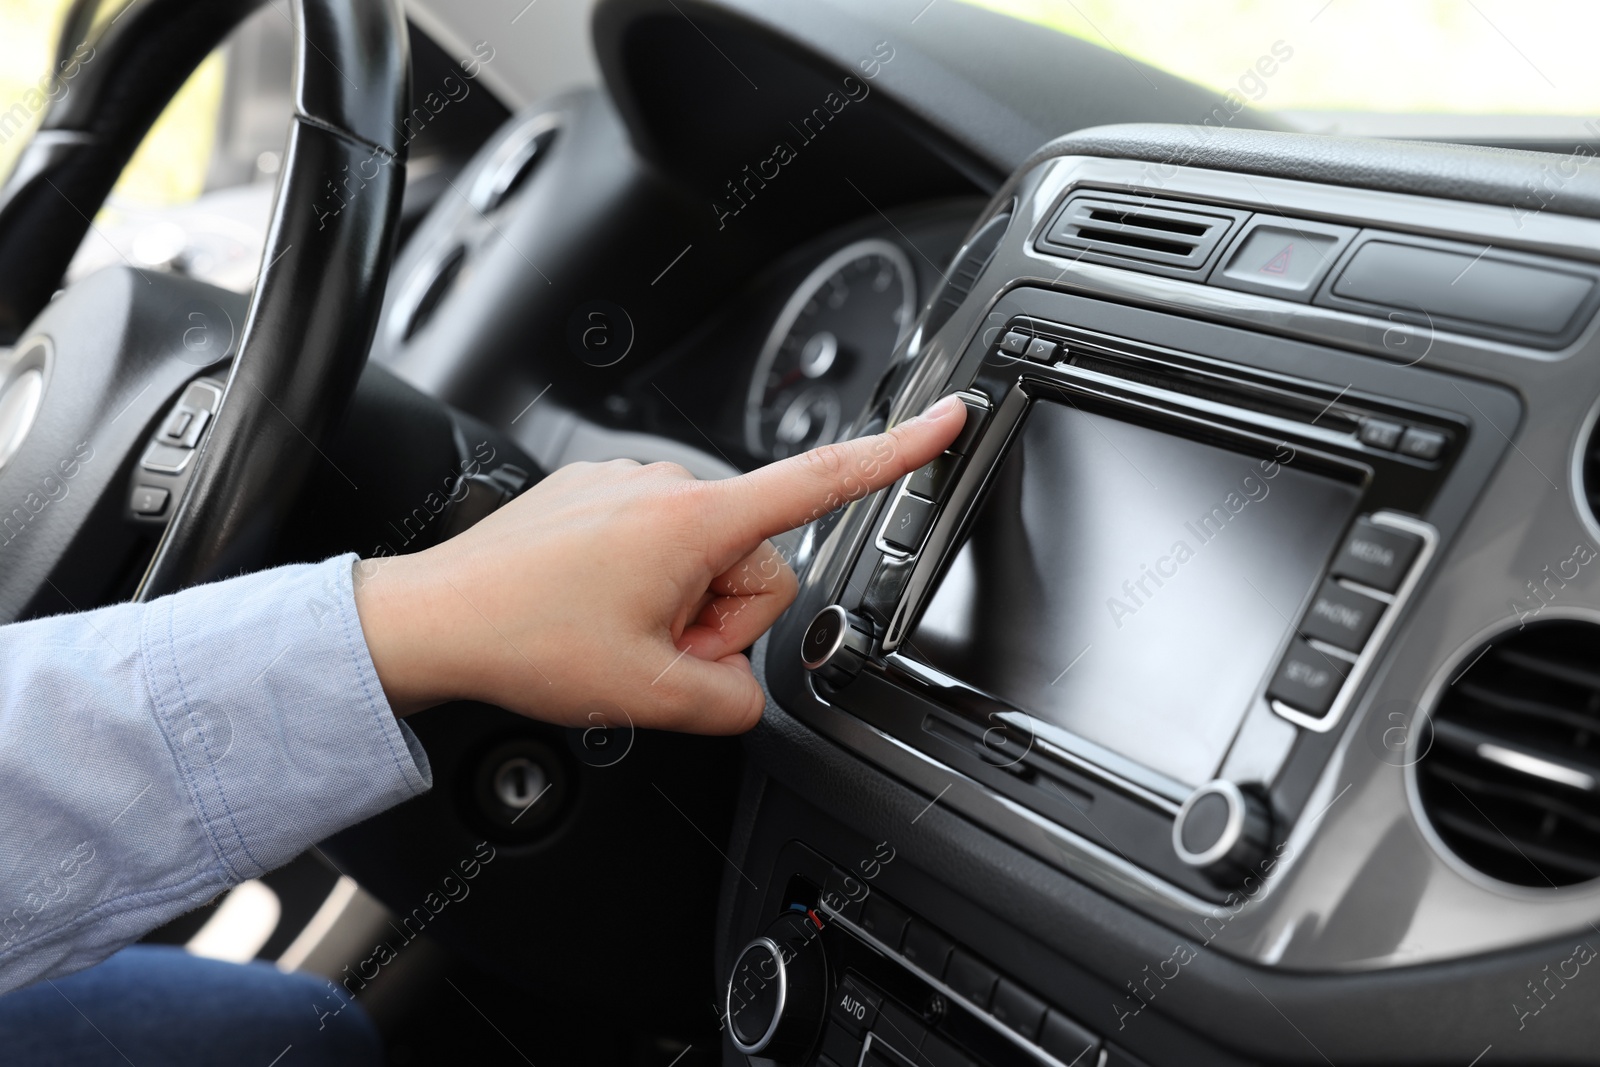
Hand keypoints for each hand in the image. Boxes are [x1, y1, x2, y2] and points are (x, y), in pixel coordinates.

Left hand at [353, 395, 965, 732]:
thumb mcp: (650, 696)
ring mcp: (631, 486)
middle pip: (758, 560)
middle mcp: (668, 487)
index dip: (897, 453)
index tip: (948, 421)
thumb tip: (744, 694)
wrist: (434, 618)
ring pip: (708, 557)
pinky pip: (660, 542)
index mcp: (694, 521)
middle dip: (722, 617)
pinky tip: (594, 607)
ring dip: (681, 605)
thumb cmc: (523, 638)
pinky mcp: (601, 495)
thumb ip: (733, 703)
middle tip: (658, 649)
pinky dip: (646, 584)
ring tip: (616, 630)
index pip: (822, 482)